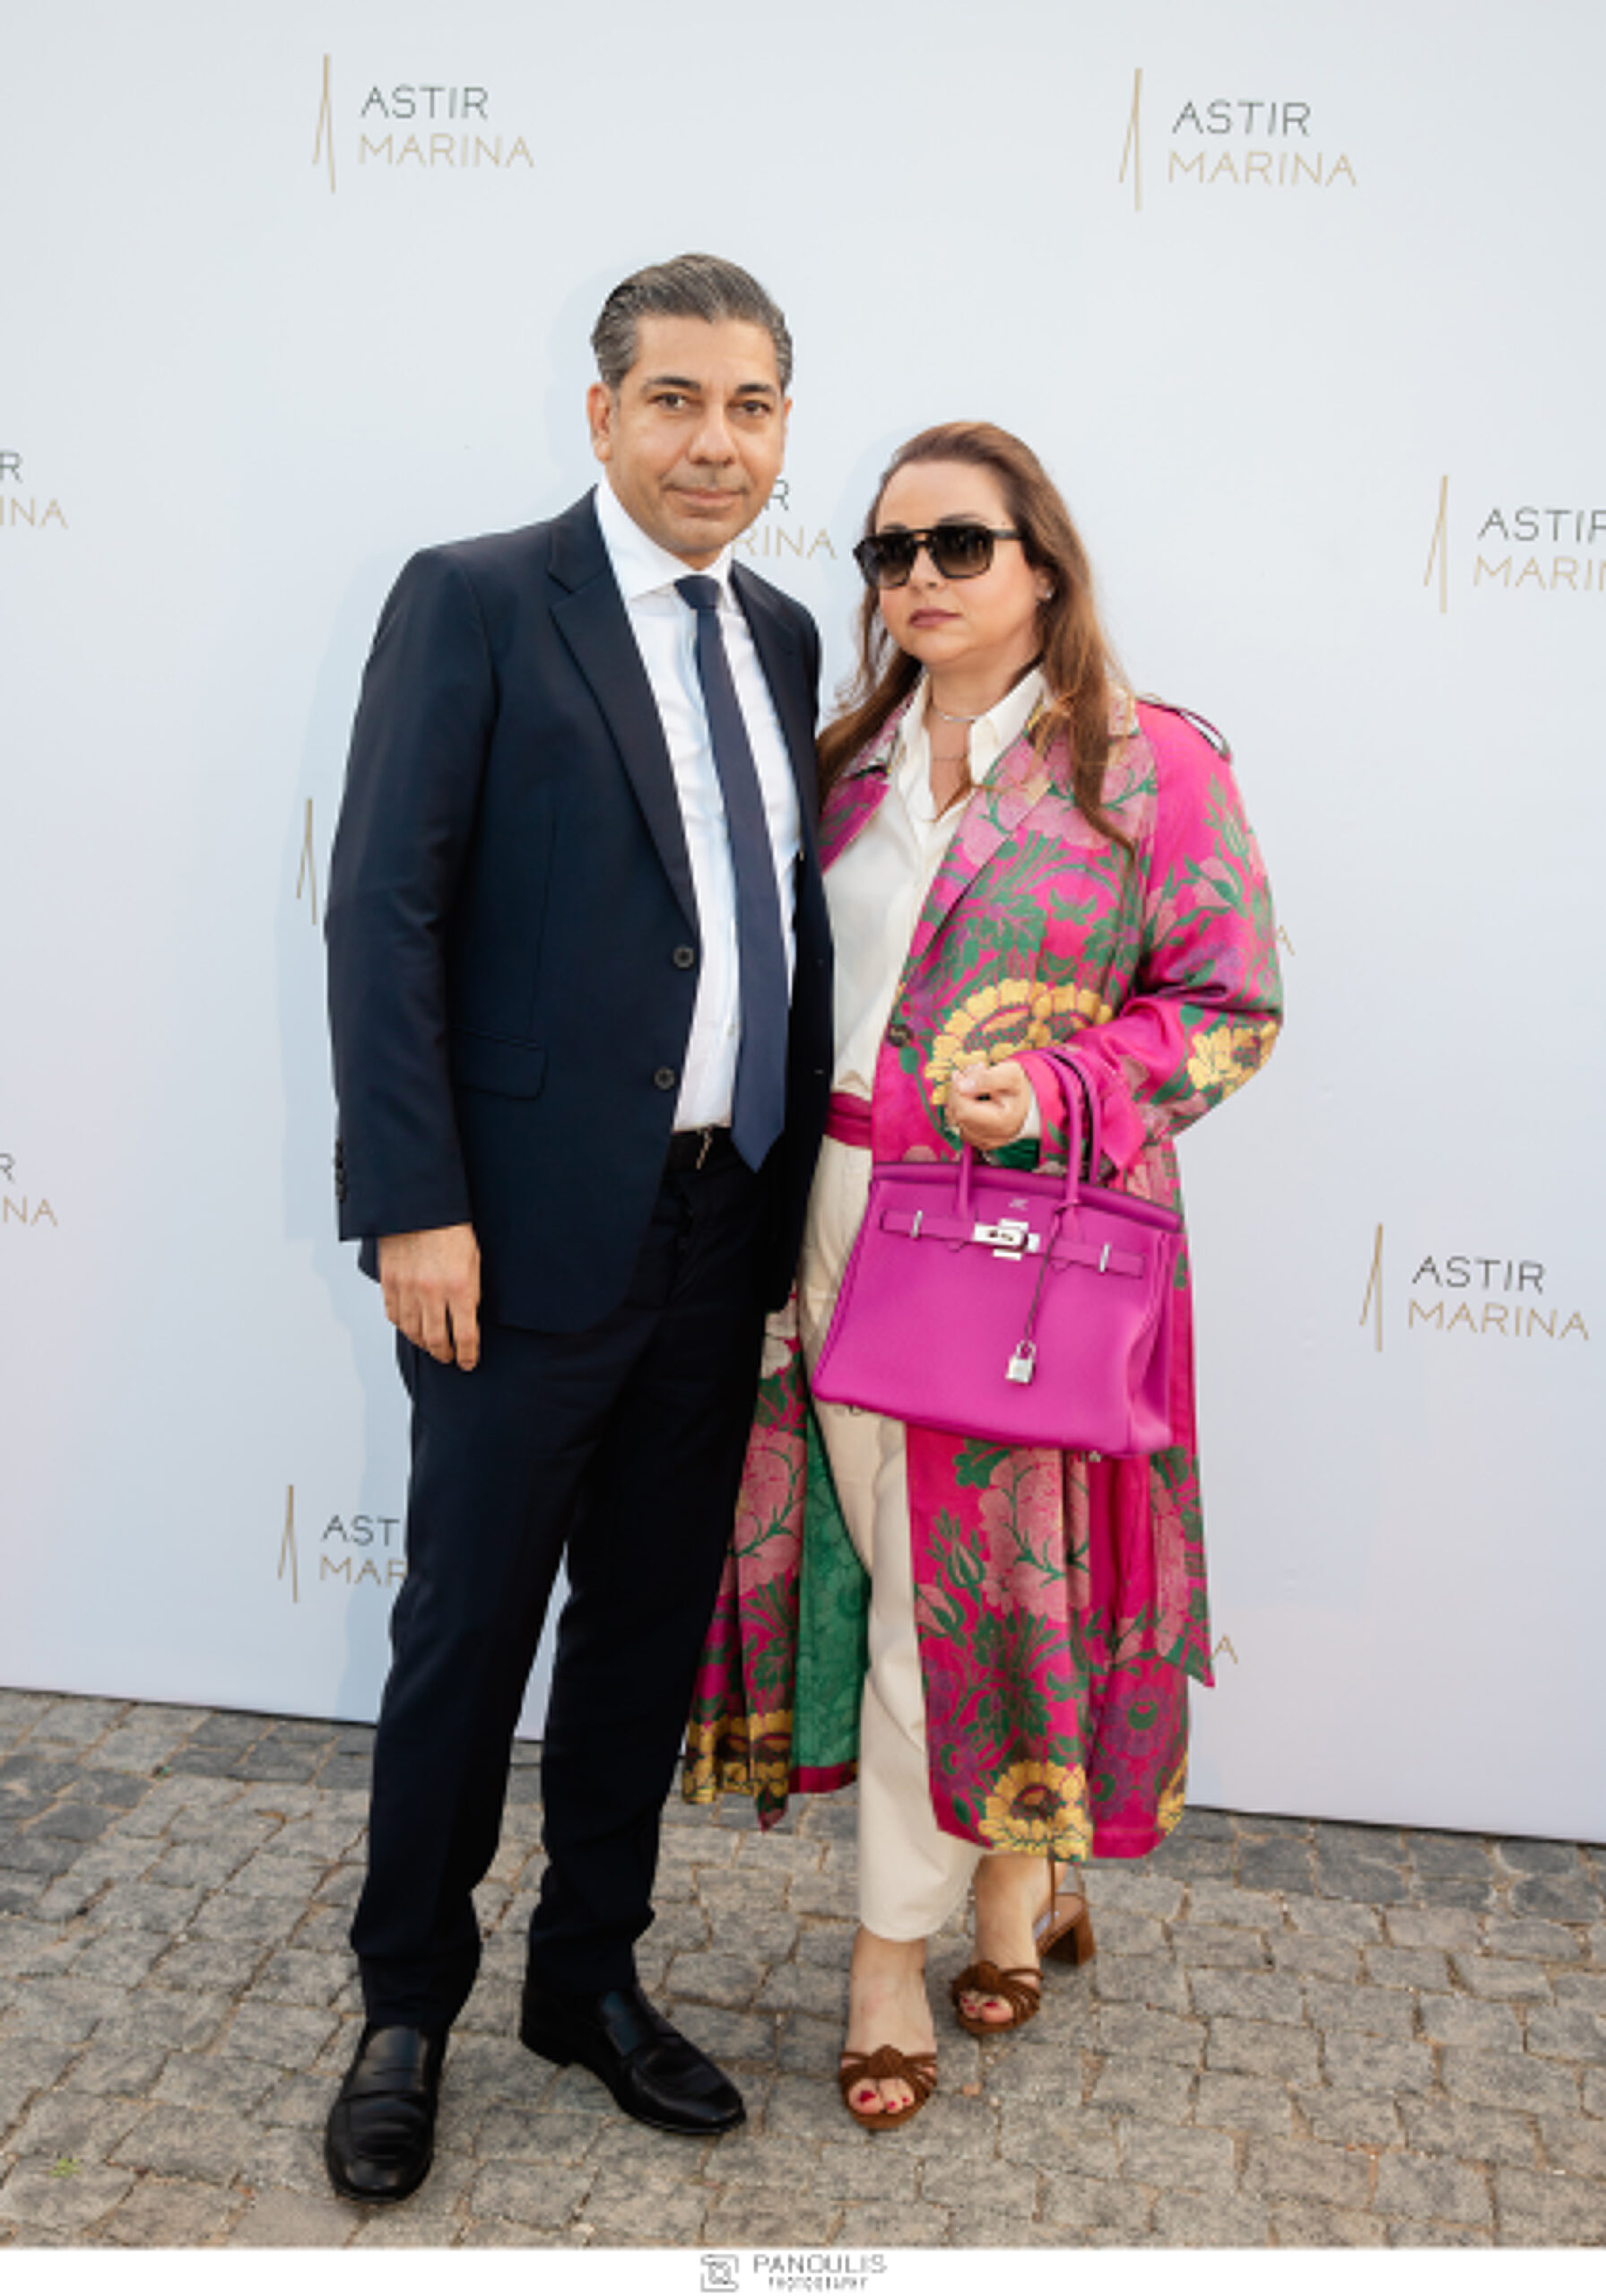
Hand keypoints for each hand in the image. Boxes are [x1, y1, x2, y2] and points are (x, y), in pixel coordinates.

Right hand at [378, 1224, 481, 1368]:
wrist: (420, 1207)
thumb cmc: (451, 1229)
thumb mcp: (474, 1262)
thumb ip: (472, 1292)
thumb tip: (470, 1318)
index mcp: (459, 1287)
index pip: (466, 1336)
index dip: (468, 1355)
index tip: (469, 1362)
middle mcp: (432, 1292)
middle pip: (437, 1341)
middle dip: (446, 1355)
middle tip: (450, 1358)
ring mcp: (408, 1289)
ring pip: (414, 1332)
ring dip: (424, 1344)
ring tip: (433, 1346)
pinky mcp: (390, 1282)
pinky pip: (394, 1316)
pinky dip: (404, 1327)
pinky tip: (412, 1328)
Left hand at [948, 1059, 1030, 1150]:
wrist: (1028, 1101)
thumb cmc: (1018, 1087)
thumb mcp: (1009, 1074)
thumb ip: (985, 1078)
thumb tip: (961, 1086)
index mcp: (1003, 1122)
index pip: (964, 1111)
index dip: (957, 1091)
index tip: (962, 1074)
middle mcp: (995, 1137)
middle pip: (958, 1116)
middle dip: (957, 1093)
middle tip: (967, 1076)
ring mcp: (987, 1142)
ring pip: (956, 1121)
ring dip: (957, 1101)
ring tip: (971, 1087)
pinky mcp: (981, 1142)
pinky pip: (960, 1126)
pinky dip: (960, 1111)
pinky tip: (971, 1100)